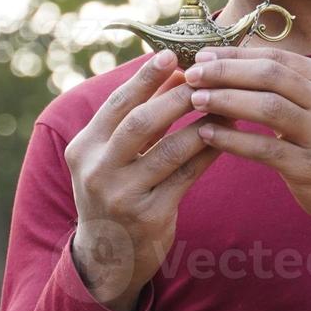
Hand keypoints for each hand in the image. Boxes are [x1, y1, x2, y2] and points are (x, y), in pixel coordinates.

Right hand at [65, 49, 234, 310]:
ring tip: (226, 107)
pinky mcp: (149, 217)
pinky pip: (186, 177)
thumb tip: (172, 69)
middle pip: (141, 123)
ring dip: (201, 125)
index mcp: (84, 148)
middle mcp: (97, 170)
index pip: (116, 104)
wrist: (106, 255)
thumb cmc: (114, 190)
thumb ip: (132, 117)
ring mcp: (122, 196)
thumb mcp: (108, 155)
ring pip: (169, 150)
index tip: (170, 55)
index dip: (144, 79)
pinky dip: (208, 155)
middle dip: (176, 97)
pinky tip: (225, 139)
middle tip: (206, 78)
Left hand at [181, 45, 310, 241]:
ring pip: (268, 108)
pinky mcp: (310, 167)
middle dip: (226, 72)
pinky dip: (233, 140)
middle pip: (270, 76)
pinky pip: (265, 149)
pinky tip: (207, 134)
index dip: (235, 55)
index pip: (276, 58)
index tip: (201, 56)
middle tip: (192, 74)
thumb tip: (230, 62)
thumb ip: (285, 85)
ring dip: (226, 101)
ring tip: (195, 100)